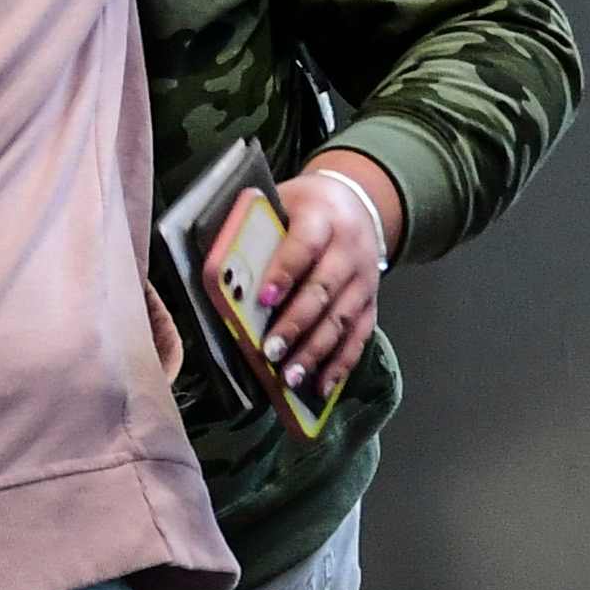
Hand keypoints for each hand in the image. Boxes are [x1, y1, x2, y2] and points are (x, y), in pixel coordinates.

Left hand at [253, 154, 398, 394]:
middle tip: (270, 351)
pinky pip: (359, 337)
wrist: (355, 203)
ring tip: (290, 377)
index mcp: (323, 219)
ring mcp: (364, 279)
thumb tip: (218, 266)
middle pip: (324, 290)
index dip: (285, 271)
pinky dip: (341, 364)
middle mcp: (350, 250)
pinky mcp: (371, 303)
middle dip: (296, 324)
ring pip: (342, 319)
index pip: (304, 246)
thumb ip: (256, 230)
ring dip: (316, 351)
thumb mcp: (281, 204)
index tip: (264, 298)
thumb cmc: (304, 209)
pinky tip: (322, 387)